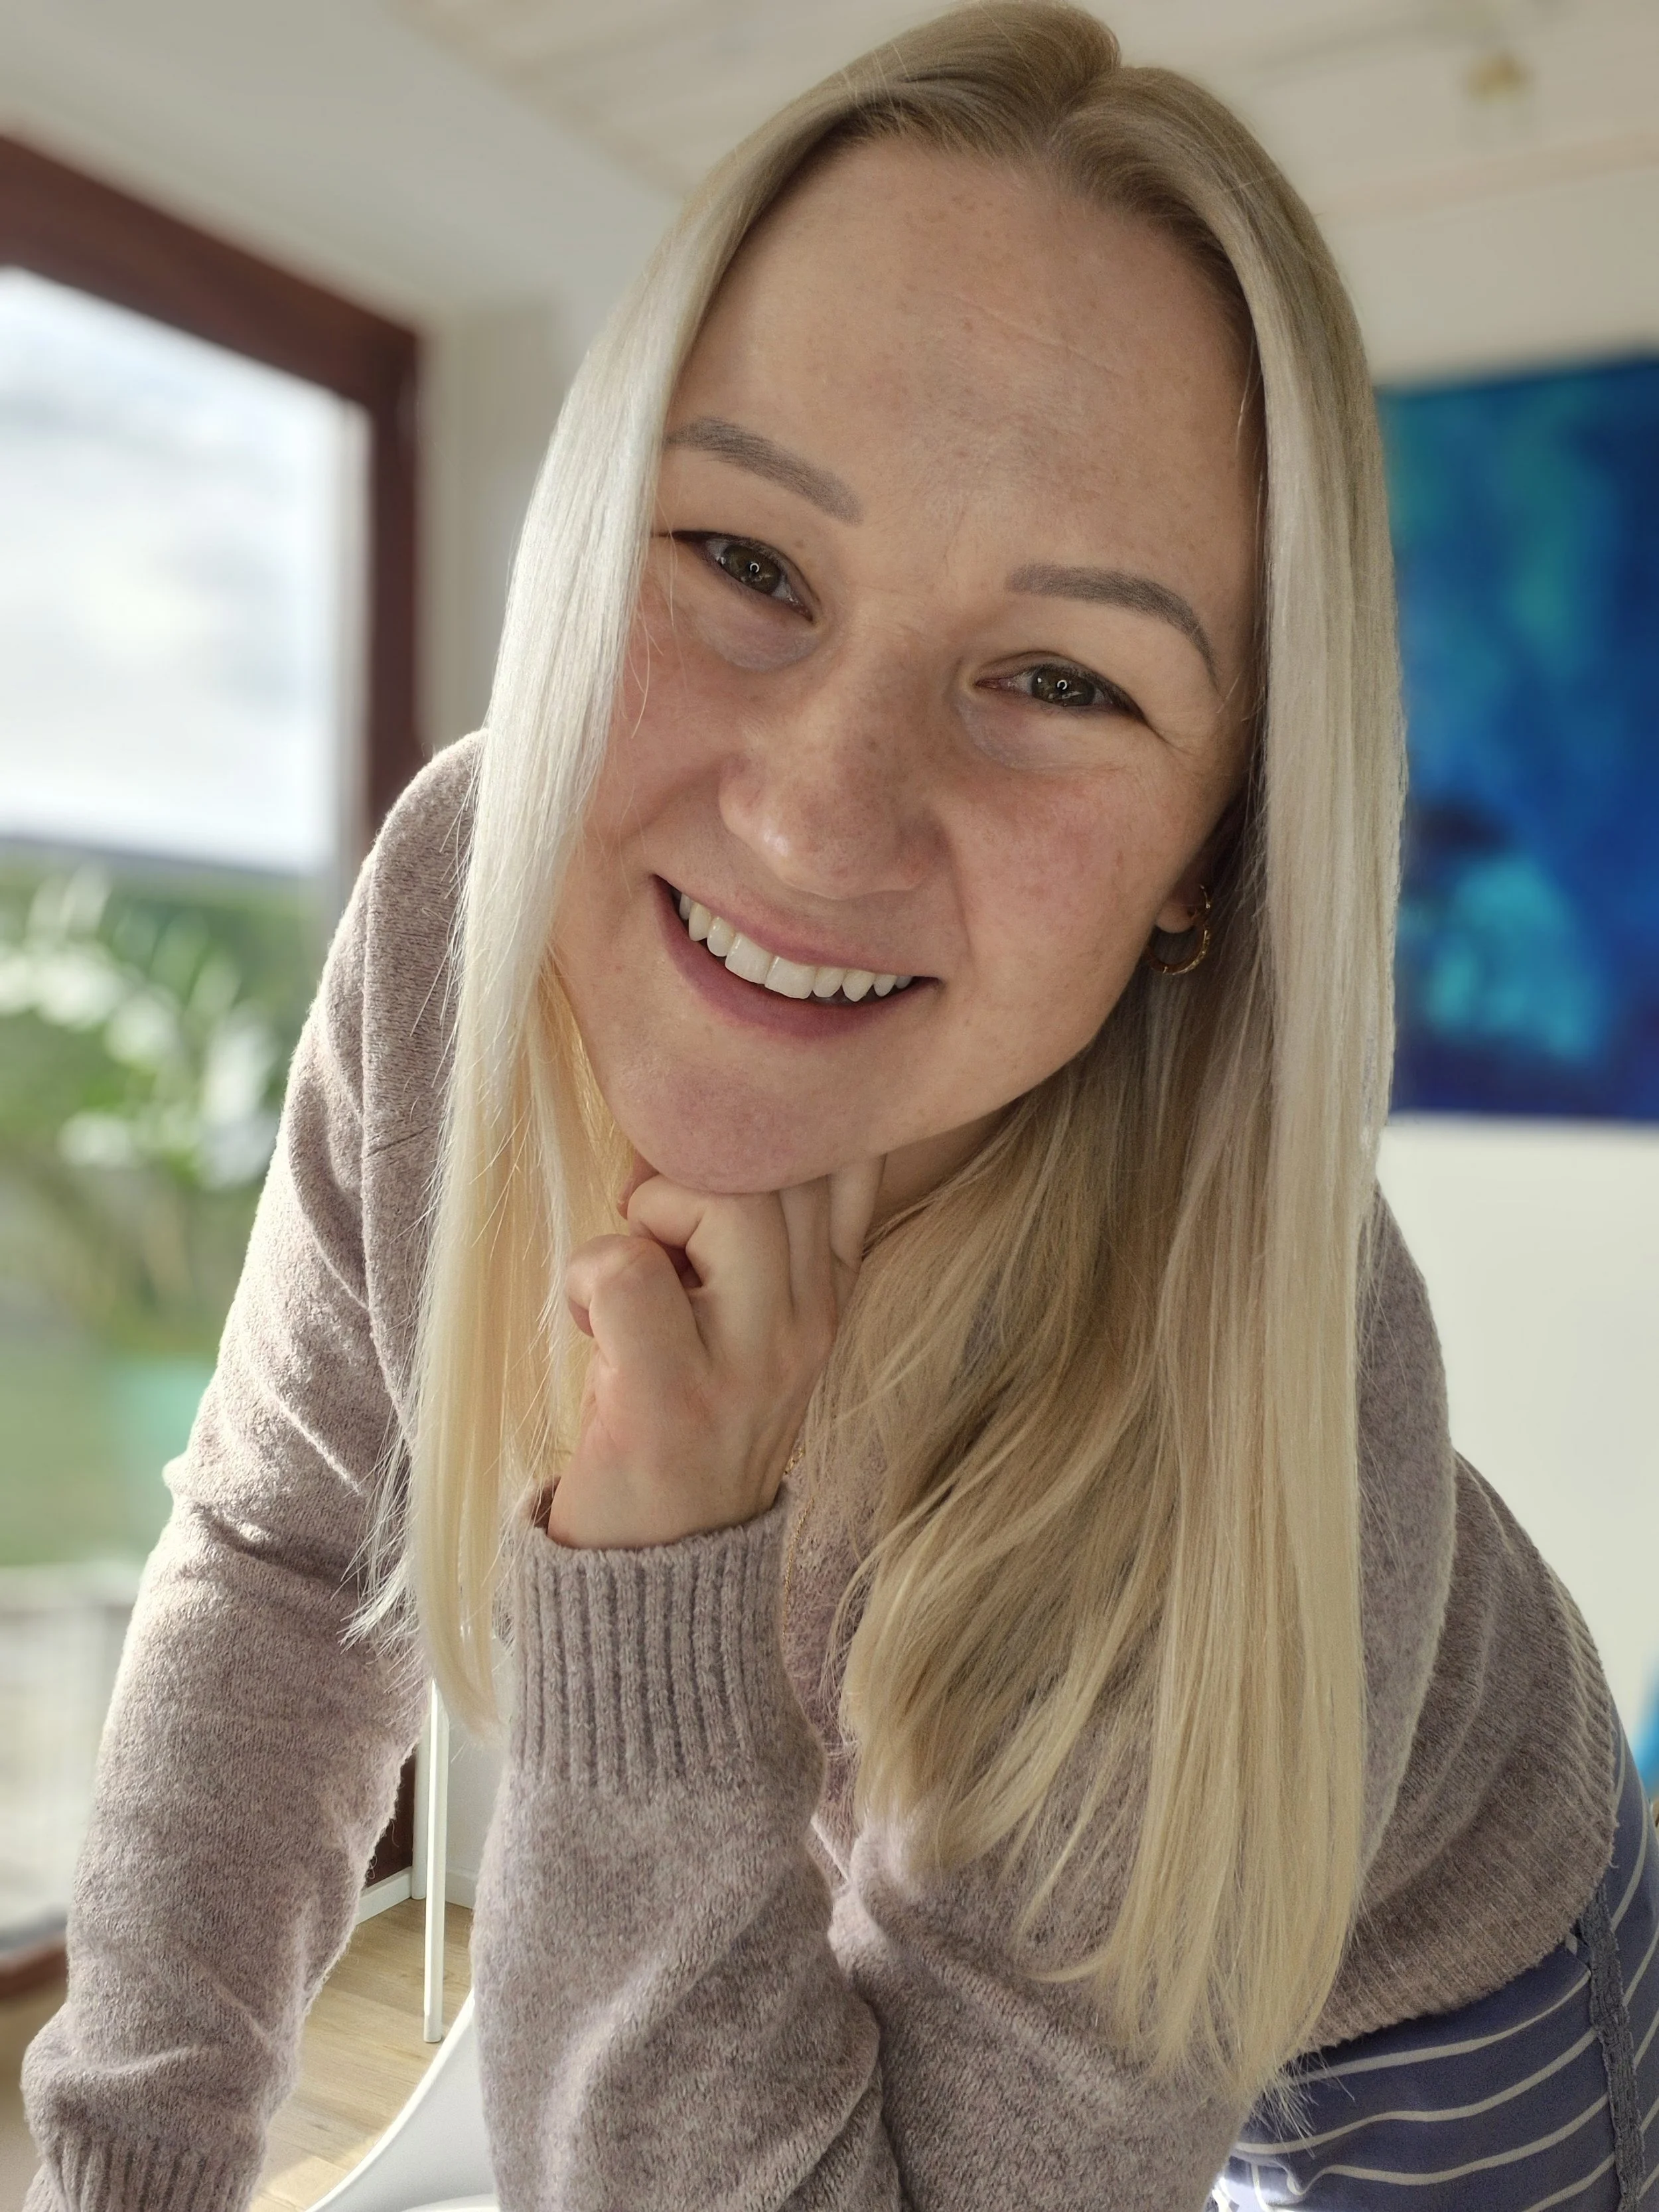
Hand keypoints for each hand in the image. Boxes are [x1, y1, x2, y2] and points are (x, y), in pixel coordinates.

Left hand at [543, 1156, 883, 1548]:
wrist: (662, 1575)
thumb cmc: (684, 1422)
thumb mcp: (753, 1327)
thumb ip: (761, 1236)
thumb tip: (703, 1123)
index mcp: (830, 1293)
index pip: (846, 1156)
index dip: (771, 1123)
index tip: (705, 1156)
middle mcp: (809, 1321)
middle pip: (776, 1161)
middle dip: (690, 1163)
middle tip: (646, 1220)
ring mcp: (752, 1362)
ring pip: (719, 1198)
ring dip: (646, 1211)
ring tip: (629, 1274)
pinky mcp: (673, 1396)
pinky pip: (628, 1268)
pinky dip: (587, 1272)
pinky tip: (588, 1320)